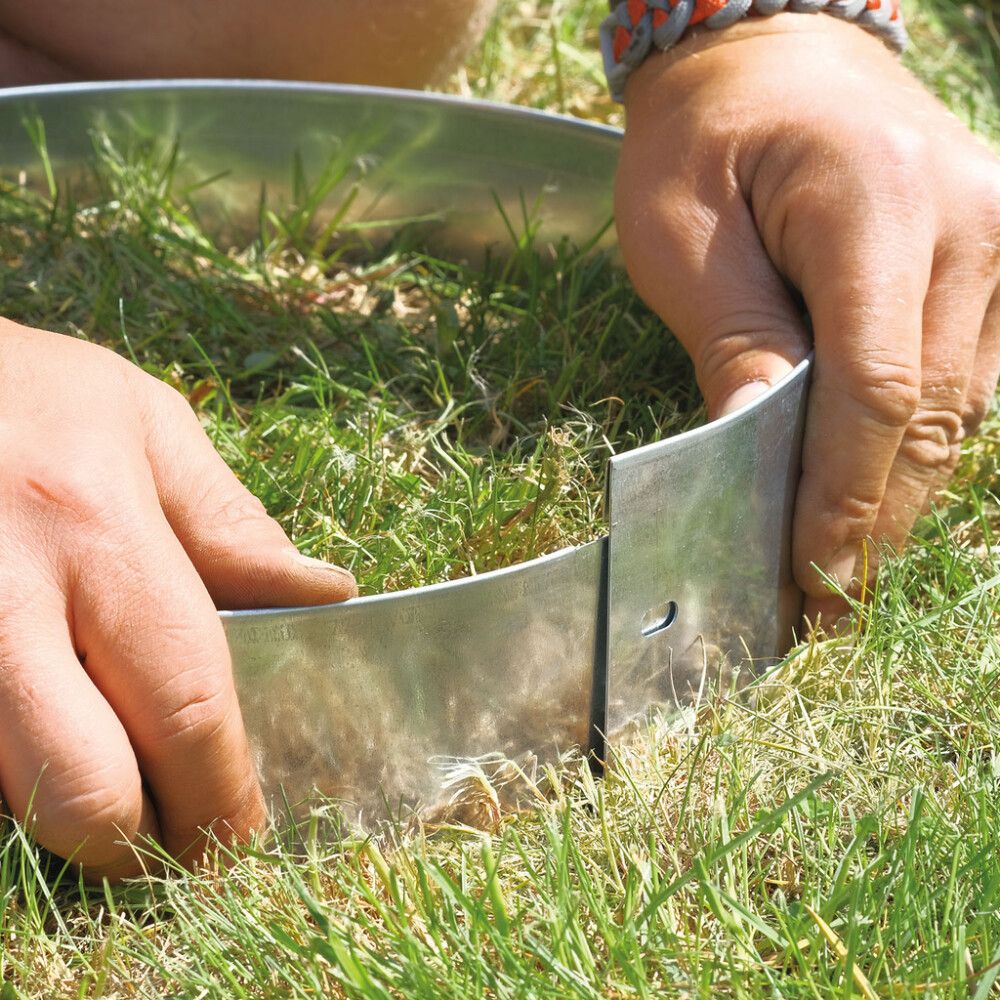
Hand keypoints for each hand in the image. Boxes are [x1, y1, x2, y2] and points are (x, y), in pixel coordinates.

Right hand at [0, 321, 355, 878]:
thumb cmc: (21, 389)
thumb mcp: (141, 422)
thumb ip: (230, 521)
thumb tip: (325, 593)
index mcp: (95, 527)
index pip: (186, 701)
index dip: (222, 792)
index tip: (244, 835)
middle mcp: (1, 596)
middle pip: (84, 786)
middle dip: (142, 842)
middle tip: (180, 840)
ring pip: (11, 791)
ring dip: (74, 816)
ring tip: (123, 788)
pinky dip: (15, 774)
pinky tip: (53, 734)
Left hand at [615, 13, 999, 623]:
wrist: (770, 54)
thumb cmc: (702, 140)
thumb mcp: (682, 239)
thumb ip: (733, 343)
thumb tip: (757, 455)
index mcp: (876, 200)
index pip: (875, 386)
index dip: (844, 498)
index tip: (811, 580)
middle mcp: (970, 219)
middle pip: (930, 414)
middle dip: (874, 520)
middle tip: (820, 604)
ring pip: (961, 411)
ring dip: (899, 495)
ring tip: (839, 564)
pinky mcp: (999, 258)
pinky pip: (969, 380)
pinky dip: (917, 445)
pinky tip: (873, 492)